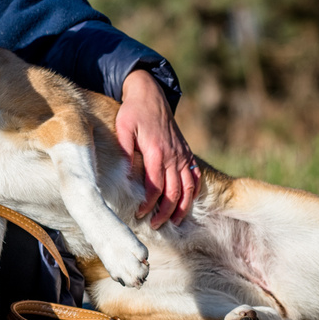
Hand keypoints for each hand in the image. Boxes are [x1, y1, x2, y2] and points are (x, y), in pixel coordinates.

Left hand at [116, 69, 200, 227]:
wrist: (150, 94)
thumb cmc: (133, 111)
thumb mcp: (123, 126)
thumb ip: (124, 149)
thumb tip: (125, 174)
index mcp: (156, 151)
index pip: (155, 186)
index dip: (149, 204)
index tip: (140, 214)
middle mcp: (173, 155)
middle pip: (174, 192)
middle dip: (165, 212)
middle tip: (155, 225)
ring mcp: (182, 154)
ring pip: (188, 187)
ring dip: (182, 207)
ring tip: (174, 222)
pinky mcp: (186, 152)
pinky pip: (195, 176)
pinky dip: (194, 191)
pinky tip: (188, 203)